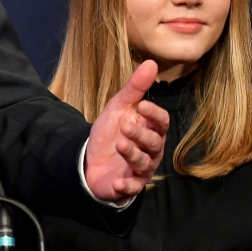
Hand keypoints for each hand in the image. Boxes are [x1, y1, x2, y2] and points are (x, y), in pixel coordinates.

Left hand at [84, 60, 168, 201]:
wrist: (90, 158)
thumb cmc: (110, 131)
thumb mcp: (119, 107)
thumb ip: (134, 88)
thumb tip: (151, 62)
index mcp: (150, 130)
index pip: (161, 122)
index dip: (154, 114)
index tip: (142, 106)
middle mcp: (151, 150)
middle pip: (154, 143)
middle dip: (141, 135)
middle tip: (125, 127)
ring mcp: (141, 169)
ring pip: (144, 163)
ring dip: (132, 155)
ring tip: (120, 145)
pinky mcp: (129, 185)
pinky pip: (133, 187)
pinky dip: (126, 186)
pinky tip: (118, 182)